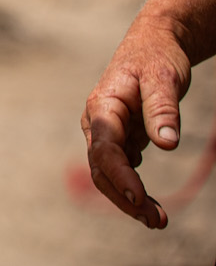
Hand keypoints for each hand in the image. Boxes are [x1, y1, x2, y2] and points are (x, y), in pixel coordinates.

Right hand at [84, 15, 193, 227]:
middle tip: (157, 220)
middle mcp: (98, 123)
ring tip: (158, 220)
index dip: (120, 175)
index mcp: (102, 106)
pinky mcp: (121, 139)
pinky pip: (121, 170)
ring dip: (128, 198)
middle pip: (102, 168)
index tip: (140, 197)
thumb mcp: (164, 77)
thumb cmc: (157, 57)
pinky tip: (151, 205)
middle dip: (125, 196)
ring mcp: (107, 133)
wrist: (153, 44)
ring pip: (108, 173)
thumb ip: (163, 108)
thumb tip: (168, 143)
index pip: (105, 148)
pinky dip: (133, 190)